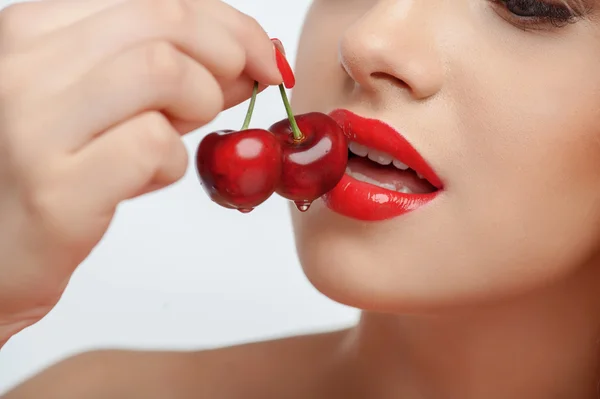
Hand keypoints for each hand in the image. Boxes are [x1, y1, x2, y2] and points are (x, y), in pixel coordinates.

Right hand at [0, 0, 281, 344]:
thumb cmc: (48, 178)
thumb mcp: (106, 108)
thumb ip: (171, 77)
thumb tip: (248, 60)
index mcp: (31, 33)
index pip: (153, 0)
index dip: (224, 23)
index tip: (260, 54)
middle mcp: (23, 66)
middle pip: (164, 23)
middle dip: (229, 54)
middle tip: (247, 88)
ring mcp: (33, 125)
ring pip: (162, 71)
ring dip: (200, 104)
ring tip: (180, 135)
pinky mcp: (56, 190)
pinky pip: (152, 146)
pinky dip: (172, 162)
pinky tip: (147, 177)